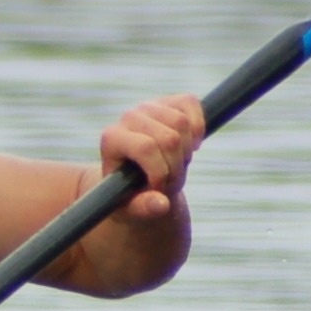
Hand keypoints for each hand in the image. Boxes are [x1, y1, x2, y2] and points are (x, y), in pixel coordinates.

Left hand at [99, 94, 204, 220]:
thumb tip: (162, 204)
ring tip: (176, 164)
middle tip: (170, 181)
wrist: (136, 179)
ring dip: (187, 152)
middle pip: (170, 138)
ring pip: (182, 124)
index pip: (146, 147)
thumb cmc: (128, 196)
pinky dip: (198, 127)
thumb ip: (142, 207)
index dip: (161, 172)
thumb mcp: (130, 208)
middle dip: (176, 167)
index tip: (159, 189)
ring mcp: (149, 106)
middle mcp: (128, 117)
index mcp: (112, 138)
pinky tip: (191, 145)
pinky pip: (191, 105)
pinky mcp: (169, 101)